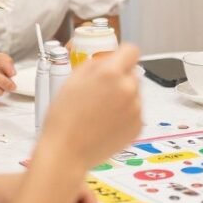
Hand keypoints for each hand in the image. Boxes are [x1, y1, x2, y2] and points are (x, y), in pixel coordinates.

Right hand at [41, 44, 143, 167]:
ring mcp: (136, 109)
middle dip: (120, 79)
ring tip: (100, 112)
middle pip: (132, 73)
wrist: (66, 152)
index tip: (115, 63)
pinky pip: (135, 112)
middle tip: (100, 93)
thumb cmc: (64, 117)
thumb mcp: (72, 79)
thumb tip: (109, 59)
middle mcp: (128, 88)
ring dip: (123, 97)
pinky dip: (125, 115)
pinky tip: (106, 124)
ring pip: (135, 93)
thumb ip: (95, 64)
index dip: (122, 56)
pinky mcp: (138, 126)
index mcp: (111, 73)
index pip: (131, 51)